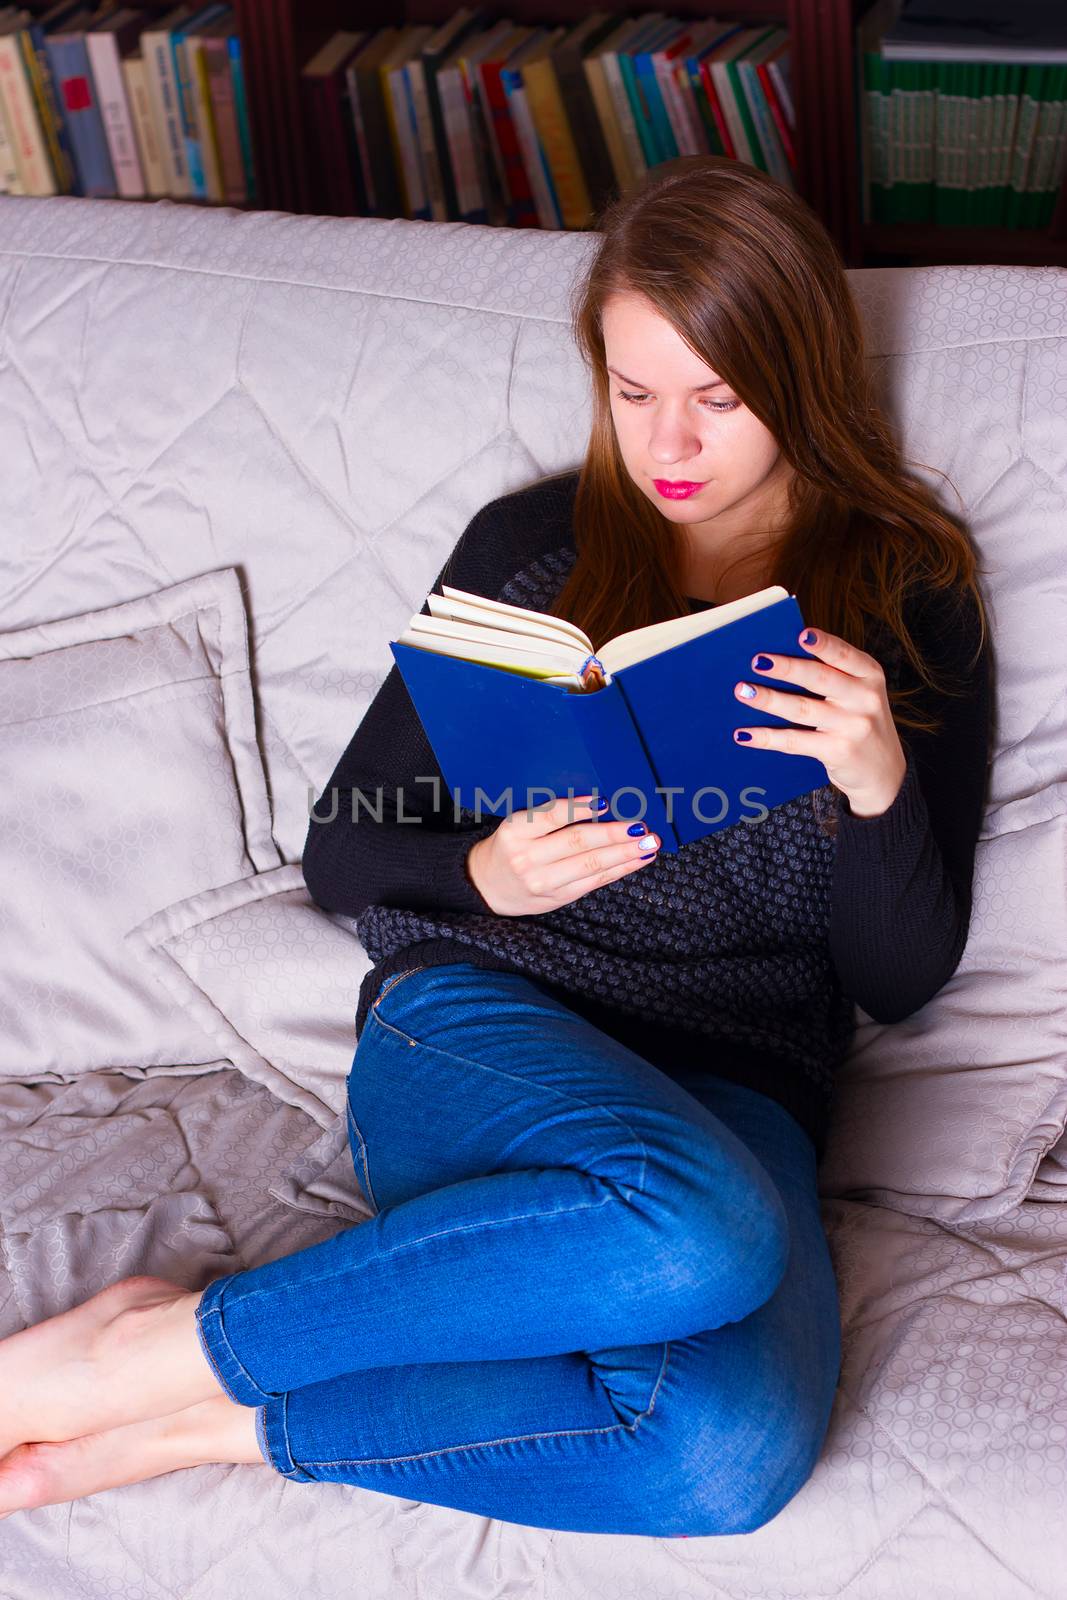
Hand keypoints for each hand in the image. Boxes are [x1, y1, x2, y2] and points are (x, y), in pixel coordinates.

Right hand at [467, 795, 661, 915]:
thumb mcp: (518, 824)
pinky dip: (619, 870)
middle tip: (642, 827)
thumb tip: (599, 803)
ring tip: (648, 844)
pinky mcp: (558, 898)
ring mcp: (543, 881)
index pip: (549, 816)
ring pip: (590, 865)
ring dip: (624, 854)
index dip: (577, 809)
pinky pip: (594, 882)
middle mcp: (527, 858)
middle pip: (576, 843)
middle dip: (613, 834)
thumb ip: (549, 815)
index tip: (604, 802)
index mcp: (515, 831)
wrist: (487, 885)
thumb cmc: (510, 846)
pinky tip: (637, 860)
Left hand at [732, 628, 907, 818]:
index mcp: (870, 676)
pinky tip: (744, 734)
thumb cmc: (860, 723)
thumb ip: (832, 676)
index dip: (823, 644)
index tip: (801, 635)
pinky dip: (767, 737)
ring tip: (743, 692)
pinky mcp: (838, 752)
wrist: (886, 773)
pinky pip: (794, 741)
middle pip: (819, 678)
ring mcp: (853, 727)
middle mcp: (865, 699)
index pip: (845, 655)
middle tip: (757, 661)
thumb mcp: (860, 695)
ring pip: (802, 709)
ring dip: (768, 700)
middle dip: (786, 668)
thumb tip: (778, 660)